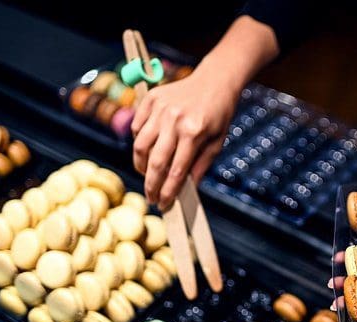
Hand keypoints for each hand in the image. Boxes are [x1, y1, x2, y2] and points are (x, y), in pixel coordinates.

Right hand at [131, 60, 238, 209]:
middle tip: (151, 198)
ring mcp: (160, 108)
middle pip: (154, 162)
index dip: (168, 192)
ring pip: (139, 145)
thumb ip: (201, 166)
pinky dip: (139, 142)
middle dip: (151, 185)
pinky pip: (137, 127)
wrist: (215, 80)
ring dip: (141, 166)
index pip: (176, 171)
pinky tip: (148, 150)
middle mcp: (174, 120)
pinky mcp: (150, 99)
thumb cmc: (219, 114)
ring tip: (148, 175)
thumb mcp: (217, 142)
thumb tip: (186, 190)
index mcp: (193, 132)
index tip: (163, 205)